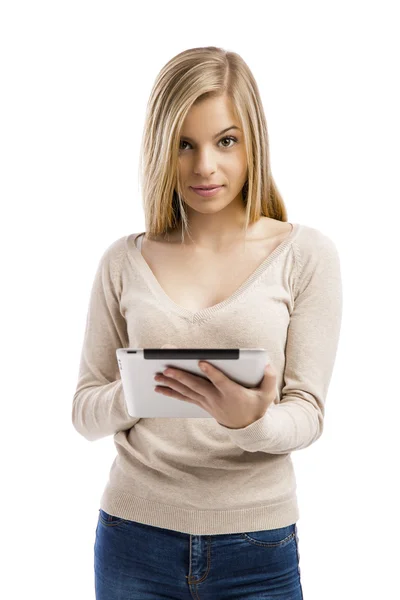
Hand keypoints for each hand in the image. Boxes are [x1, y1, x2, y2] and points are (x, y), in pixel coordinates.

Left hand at [157, 344, 276, 428]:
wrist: (249, 428)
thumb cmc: (257, 406)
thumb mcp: (268, 395)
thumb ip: (269, 378)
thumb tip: (266, 365)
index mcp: (232, 393)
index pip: (220, 381)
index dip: (211, 372)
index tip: (201, 362)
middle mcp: (217, 398)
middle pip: (197, 386)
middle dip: (181, 377)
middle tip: (166, 368)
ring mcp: (208, 403)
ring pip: (188, 392)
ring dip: (171, 384)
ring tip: (157, 376)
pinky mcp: (203, 405)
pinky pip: (185, 398)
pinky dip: (172, 393)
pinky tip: (160, 389)